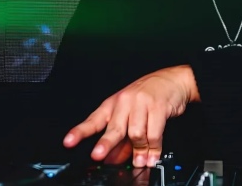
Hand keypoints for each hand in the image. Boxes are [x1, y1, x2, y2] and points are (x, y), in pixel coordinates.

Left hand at [63, 65, 199, 167]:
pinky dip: (153, 148)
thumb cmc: (149, 96)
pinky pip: (153, 133)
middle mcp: (125, 102)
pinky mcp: (158, 107)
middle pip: (114, 128)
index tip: (68, 142)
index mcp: (113, 104)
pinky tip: (152, 156)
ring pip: (136, 134)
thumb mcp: (131, 114)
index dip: (80, 132)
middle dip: (105, 144)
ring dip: (139, 152)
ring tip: (141, 161)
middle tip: (98, 156)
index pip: (93, 120)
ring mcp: (141, 103)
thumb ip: (122, 138)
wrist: (172, 81)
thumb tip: (114, 159)